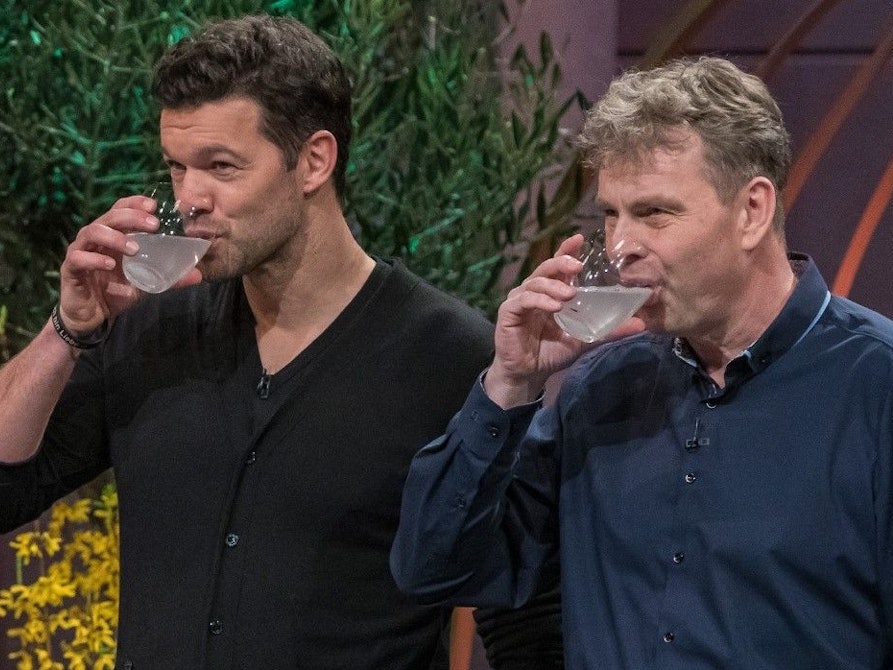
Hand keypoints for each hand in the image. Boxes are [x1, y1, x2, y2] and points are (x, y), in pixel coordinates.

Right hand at [57, 195, 159, 334]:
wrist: (92, 316)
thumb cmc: (116, 292)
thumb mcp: (146, 283)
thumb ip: (169, 278)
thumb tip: (198, 275)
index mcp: (113, 236)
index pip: (120, 209)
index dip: (134, 204)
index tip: (153, 206)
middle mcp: (96, 239)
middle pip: (109, 217)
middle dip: (132, 217)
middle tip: (154, 225)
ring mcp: (81, 251)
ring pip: (92, 232)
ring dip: (115, 237)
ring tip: (135, 248)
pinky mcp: (70, 269)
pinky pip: (79, 258)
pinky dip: (95, 259)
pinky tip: (110, 264)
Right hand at [484, 234, 644, 407]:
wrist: (529, 374)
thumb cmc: (553, 352)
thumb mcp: (585, 339)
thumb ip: (608, 330)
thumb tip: (641, 324)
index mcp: (552, 292)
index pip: (558, 265)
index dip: (566, 250)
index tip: (579, 239)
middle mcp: (535, 291)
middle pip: (546, 268)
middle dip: (561, 262)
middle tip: (578, 266)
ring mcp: (520, 299)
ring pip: (535, 282)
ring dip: (553, 286)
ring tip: (569, 295)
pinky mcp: (509, 312)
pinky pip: (524, 300)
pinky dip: (539, 300)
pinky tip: (553, 306)